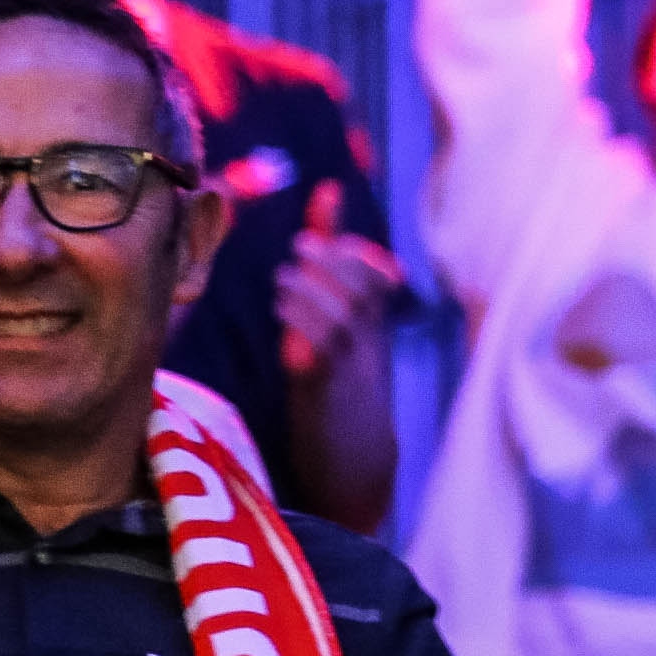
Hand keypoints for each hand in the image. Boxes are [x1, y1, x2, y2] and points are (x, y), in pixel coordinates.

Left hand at [277, 181, 399, 381]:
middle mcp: (368, 338)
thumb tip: (314, 222)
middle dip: (336, 262)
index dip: (351, 241)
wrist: (351, 453)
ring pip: (346, 316)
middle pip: (364, 290)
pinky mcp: (332, 386)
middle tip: (302, 245)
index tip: (329, 202)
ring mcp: (354, 362)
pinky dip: (306, 324)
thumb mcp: (326, 329)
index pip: (372, 274)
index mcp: (370, 323)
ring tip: (284, 278)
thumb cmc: (334, 382)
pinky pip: (327, 350)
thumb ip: (318, 281)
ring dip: (314, 290)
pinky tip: (283, 310)